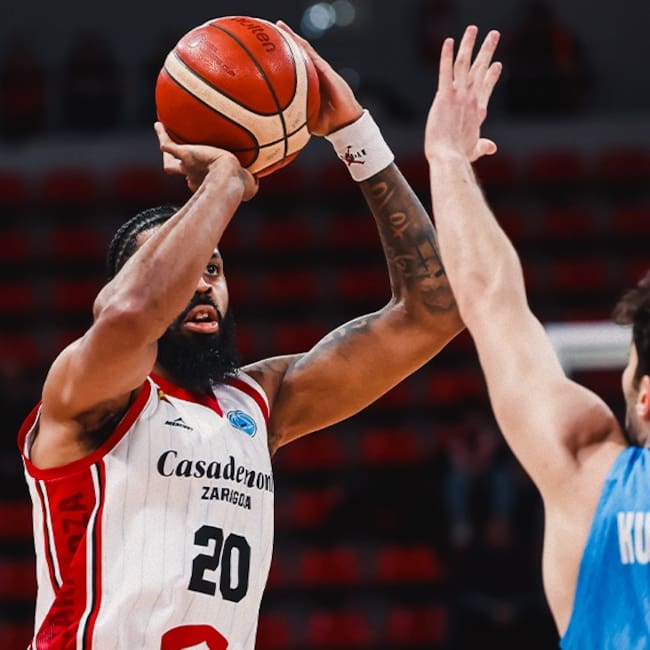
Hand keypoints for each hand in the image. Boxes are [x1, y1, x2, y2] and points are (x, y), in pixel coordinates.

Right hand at [154, 122, 257, 199]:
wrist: (228, 176)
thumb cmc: (240, 183)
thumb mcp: (249, 186)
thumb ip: (251, 183)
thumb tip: (257, 182)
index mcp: (204, 182)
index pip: (196, 181)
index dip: (198, 178)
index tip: (203, 174)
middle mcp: (192, 175)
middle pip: (179, 171)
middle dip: (176, 167)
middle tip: (172, 161)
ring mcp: (187, 165)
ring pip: (170, 160)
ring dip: (165, 145)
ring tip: (160, 130)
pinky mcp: (185, 153)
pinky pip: (168, 144)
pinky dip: (162, 136)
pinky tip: (158, 125)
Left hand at [276, 20, 362, 135]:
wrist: (345, 123)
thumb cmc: (327, 124)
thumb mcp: (305, 119)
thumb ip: (292, 118)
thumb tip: (274, 123)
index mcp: (308, 85)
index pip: (292, 68)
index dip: (281, 58)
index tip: (267, 51)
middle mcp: (314, 75)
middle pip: (297, 54)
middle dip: (284, 41)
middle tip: (270, 31)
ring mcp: (321, 71)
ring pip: (304, 50)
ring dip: (292, 37)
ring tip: (279, 26)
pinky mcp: (327, 71)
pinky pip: (313, 56)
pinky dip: (303, 46)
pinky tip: (294, 38)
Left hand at [425, 26, 501, 162]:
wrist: (449, 157)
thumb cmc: (460, 156)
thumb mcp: (475, 150)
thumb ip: (483, 146)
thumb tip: (492, 147)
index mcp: (478, 111)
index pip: (486, 87)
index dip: (491, 75)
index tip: (497, 64)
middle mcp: (471, 99)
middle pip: (481, 69)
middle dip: (487, 50)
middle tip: (494, 34)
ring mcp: (459, 96)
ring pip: (465, 64)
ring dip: (469, 44)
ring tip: (472, 29)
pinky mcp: (444, 97)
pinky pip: (445, 72)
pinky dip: (446, 56)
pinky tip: (448, 42)